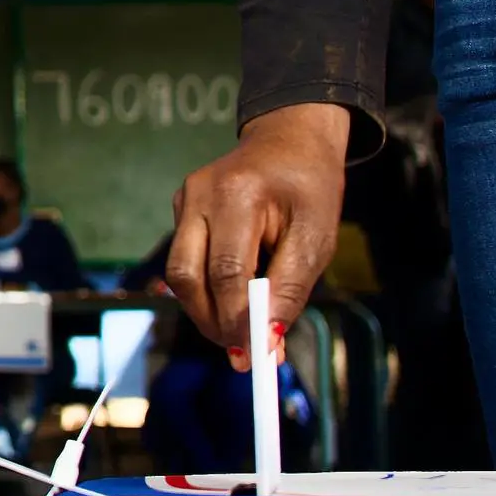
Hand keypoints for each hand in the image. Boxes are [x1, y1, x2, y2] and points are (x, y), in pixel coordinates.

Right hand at [165, 102, 351, 365]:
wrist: (289, 140)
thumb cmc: (309, 188)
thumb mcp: (316, 238)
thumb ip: (290, 288)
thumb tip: (267, 340)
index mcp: (238, 194)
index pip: (227, 270)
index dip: (237, 319)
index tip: (255, 355)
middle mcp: (200, 194)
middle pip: (187, 276)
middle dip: (212, 322)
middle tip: (240, 352)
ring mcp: (184, 200)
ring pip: (179, 274)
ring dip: (206, 310)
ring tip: (238, 330)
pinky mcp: (180, 209)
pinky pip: (185, 261)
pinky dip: (207, 288)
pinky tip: (234, 294)